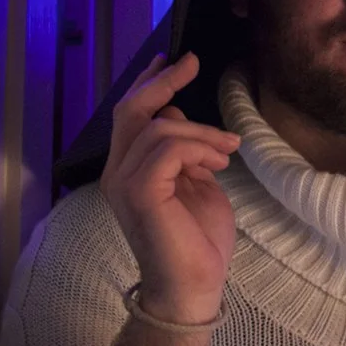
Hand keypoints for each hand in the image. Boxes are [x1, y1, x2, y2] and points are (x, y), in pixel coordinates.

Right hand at [100, 52, 239, 324]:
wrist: (195, 286)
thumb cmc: (198, 240)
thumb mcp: (196, 183)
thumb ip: (184, 152)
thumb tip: (181, 118)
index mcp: (129, 170)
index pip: (129, 116)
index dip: (148, 83)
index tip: (172, 59)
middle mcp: (118, 173)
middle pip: (132, 111)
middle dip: (163, 81)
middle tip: (192, 63)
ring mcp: (124, 183)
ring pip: (159, 128)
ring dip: (202, 132)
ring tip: (227, 150)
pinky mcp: (139, 192)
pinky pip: (168, 148)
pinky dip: (199, 147)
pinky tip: (218, 163)